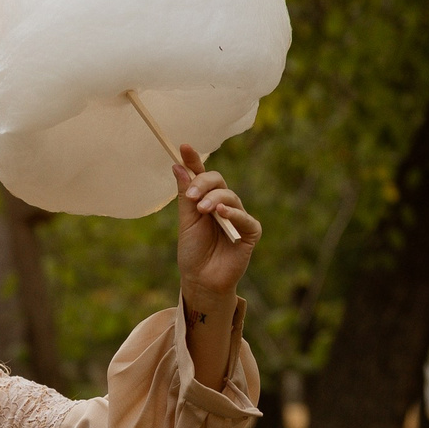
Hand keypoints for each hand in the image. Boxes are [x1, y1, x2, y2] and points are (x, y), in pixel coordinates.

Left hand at [172, 144, 258, 311]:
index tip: (183, 147)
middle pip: (218, 181)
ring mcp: (238, 217)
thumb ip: (185, 195)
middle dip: (203, 184)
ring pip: (230, 197)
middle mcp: (223, 205)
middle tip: (191, 197)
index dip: (194, 161)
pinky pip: (245, 218)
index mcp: (206, 200)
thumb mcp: (186, 221)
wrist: (201, 280)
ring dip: (214, 199)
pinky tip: (221, 213)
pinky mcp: (250, 232)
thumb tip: (178, 166)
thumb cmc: (193, 252)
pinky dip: (233, 214)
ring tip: (201, 209)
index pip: (202, 175)